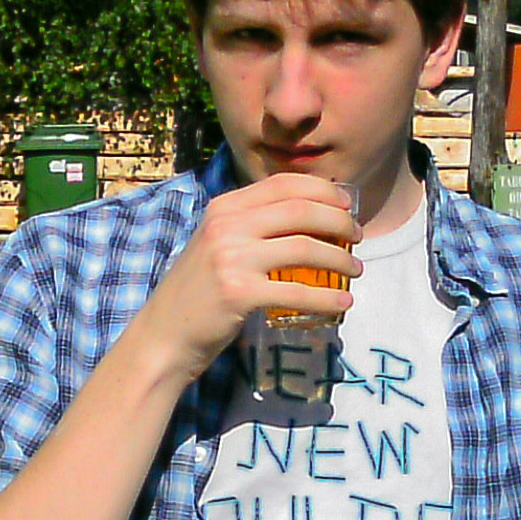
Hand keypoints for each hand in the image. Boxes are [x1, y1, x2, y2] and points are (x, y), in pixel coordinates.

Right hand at [132, 173, 359, 378]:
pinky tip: (343, 303)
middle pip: (301, 210)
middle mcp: (227, 226)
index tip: (347, 203)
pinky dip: (327, 298)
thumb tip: (306, 217)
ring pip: (305, 248)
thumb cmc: (196, 293)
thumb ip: (248, 226)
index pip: (283, 184)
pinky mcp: (240, 294)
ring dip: (340, 259)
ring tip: (356, 270)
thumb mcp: (215, 245)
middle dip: (339, 221)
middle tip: (356, 236)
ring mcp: (232, 259)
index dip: (323, 190)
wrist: (163, 335)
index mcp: (223, 208)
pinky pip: (298, 291)